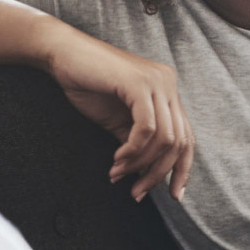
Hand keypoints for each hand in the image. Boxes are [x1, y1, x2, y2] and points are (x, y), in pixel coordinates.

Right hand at [42, 25, 193, 201]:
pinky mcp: (139, 83)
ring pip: (165, 138)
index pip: (187, 137)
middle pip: (180, 141)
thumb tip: (148, 174)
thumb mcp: (118, 120)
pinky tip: (117, 159)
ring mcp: (157, 81)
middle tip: (137, 192)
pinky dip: (133, 149)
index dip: (182, 169)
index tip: (173, 194)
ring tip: (118, 173)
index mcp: (167, 92)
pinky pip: (147, 128)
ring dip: (141, 164)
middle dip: (159, 173)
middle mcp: (168, 84)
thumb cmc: (87, 84)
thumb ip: (137, 143)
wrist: (62, 55)